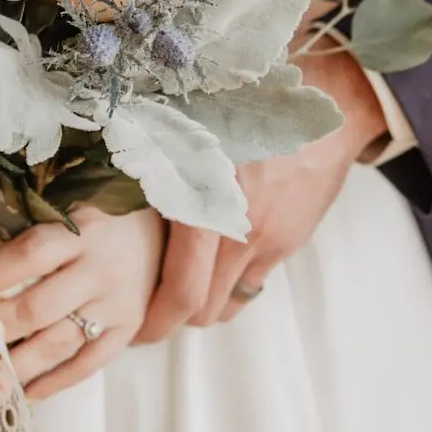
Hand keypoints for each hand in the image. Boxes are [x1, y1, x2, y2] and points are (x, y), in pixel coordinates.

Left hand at [0, 205, 164, 400]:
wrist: (171, 227)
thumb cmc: (108, 216)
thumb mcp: (74, 207)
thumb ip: (36, 230)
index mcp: (82, 232)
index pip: (29, 255)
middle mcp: (101, 270)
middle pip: (38, 308)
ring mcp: (117, 304)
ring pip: (59, 343)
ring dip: (17, 365)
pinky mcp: (130, 328)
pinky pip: (90, 364)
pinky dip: (56, 381)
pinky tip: (26, 391)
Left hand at [136, 49, 387, 340]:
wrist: (326, 102)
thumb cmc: (245, 102)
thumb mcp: (192, 128)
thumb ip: (156, 167)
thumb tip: (106, 197)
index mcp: (209, 199)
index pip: (183, 289)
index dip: (154, 321)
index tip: (132, 330)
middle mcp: (241, 227)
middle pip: (203, 308)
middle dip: (173, 319)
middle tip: (146, 313)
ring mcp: (270, 237)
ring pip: (229, 301)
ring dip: (203, 304)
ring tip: (180, 290)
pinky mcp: (291, 239)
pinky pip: (253, 281)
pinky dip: (231, 283)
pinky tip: (217, 262)